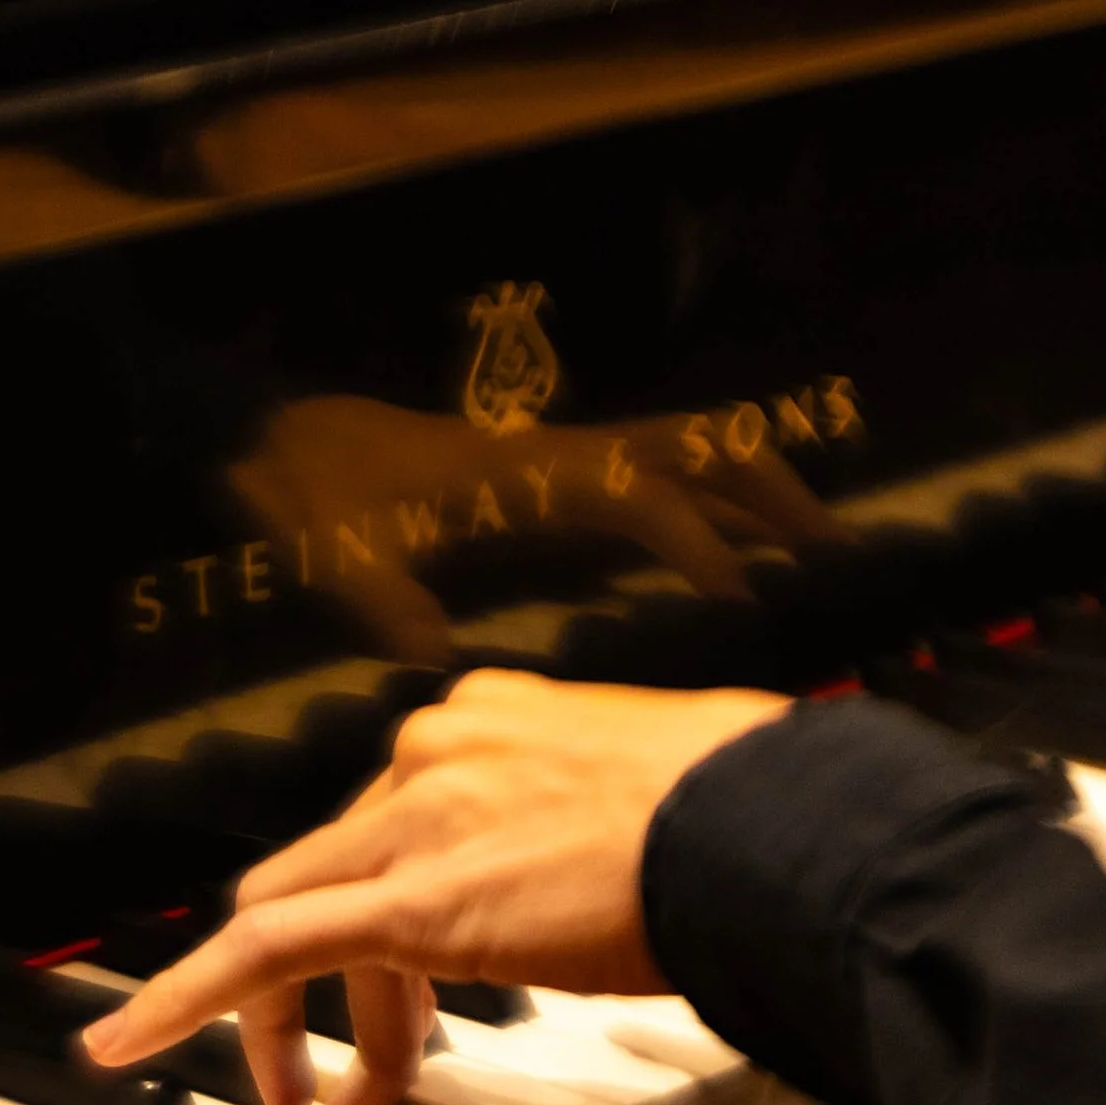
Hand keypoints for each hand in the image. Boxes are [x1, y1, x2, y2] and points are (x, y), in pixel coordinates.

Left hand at [82, 670, 789, 1104]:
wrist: (778, 822)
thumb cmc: (761, 814)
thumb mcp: (674, 798)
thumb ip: (615, 827)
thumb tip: (649, 870)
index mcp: (496, 725)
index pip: (393, 819)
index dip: (382, 912)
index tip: (403, 980)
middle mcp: (437, 755)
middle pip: (333, 872)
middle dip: (339, 980)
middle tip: (360, 1073)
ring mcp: (417, 821)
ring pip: (291, 918)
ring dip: (286, 1022)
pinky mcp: (410, 901)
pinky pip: (260, 954)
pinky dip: (183, 1000)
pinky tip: (130, 1046)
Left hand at [227, 396, 849, 664]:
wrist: (270, 435)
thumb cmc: (304, 491)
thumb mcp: (337, 551)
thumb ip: (387, 604)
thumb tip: (434, 669)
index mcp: (520, 475)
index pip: (635, 493)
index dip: (693, 536)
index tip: (744, 592)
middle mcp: (552, 458)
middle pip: (690, 449)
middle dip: (768, 492)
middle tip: (835, 550)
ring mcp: (554, 462)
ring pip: (682, 453)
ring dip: (752, 490)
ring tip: (818, 547)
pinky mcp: (546, 479)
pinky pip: (651, 477)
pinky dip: (708, 503)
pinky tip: (735, 554)